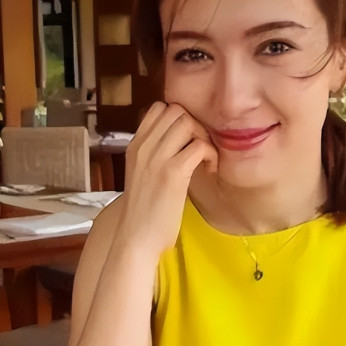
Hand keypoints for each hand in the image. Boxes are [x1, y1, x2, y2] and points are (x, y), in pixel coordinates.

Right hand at [119, 102, 217, 258]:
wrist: (136, 237)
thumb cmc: (144, 212)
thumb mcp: (142, 175)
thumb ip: (154, 155)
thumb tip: (178, 142)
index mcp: (135, 146)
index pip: (158, 108)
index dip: (179, 118)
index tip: (187, 140)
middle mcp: (144, 147)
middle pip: (176, 111)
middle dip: (195, 126)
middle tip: (200, 150)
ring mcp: (157, 158)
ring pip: (188, 123)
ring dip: (204, 138)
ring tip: (205, 160)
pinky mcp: (173, 173)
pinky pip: (200, 147)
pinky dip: (210, 156)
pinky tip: (208, 172)